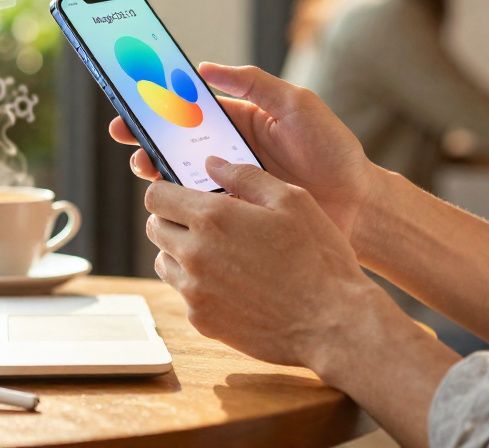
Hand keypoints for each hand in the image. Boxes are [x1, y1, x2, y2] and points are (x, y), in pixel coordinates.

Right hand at [110, 63, 375, 238]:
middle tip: (125, 134)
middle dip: (146, 137)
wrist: (358, 204)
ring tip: (146, 165)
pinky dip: (180, 205)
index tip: (134, 99)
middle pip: (175, 143)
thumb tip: (205, 67)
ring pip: (180, 177)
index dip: (161, 104)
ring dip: (157, 170)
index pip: (190, 109)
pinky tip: (170, 200)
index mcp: (239, 122)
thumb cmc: (333, 150)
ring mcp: (229, 186)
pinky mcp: (235, 216)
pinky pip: (199, 210)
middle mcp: (228, 154)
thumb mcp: (297, 104)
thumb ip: (254, 83)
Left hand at [144, 157, 390, 366]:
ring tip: (220, 252)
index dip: (167, 191)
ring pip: (165, 262)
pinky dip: (200, 285)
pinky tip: (235, 284)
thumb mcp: (293, 200)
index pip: (156, 197)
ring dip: (181, 253)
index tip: (185, 194)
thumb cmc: (318, 257)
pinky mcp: (202, 321)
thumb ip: (246, 176)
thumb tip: (211, 163)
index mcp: (212, 219)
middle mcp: (194, 255)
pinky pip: (185, 294)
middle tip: (205, 222)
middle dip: (174, 220)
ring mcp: (195, 292)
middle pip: (156, 228)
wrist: (333, 324)